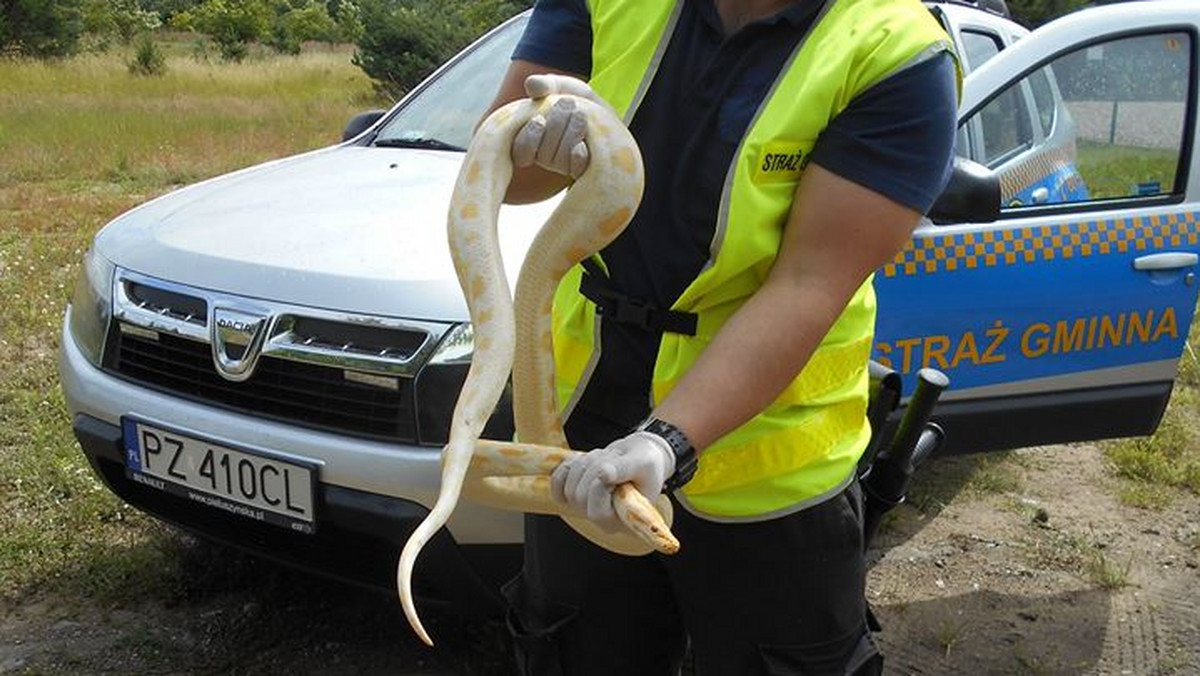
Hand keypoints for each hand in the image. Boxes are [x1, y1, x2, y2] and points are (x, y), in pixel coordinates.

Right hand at [511, 74, 609, 178]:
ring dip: (571, 133)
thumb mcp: (563, 88)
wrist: (606, 116)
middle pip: (542, 152)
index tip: (539, 119)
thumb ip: (546, 85)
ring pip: (559, 160)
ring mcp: (564, 167)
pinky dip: (578, 155)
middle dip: (556, 124)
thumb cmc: (578, 103)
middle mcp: (544, 157)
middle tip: (568, 104)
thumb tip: (531, 84)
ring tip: (581, 115)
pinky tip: (583, 143)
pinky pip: (575, 168)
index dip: (529, 138)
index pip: (520, 149)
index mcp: (530, 139)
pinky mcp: (583, 173)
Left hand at [550, 431, 674, 531]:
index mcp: (622, 519)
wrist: (639, 457)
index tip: (611, 470)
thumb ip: (624, 469)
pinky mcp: (573, 493)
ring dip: (585, 464)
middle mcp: (601, 518)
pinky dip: (567, 466)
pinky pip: (557, 482)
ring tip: (605, 458)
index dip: (599, 488)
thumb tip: (604, 474)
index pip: (597, 512)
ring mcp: (585, 507)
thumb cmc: (647, 464)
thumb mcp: (643, 463)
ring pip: (568, 486)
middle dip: (593, 469)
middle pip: (580, 496)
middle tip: (613, 459)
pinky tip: (583, 460)